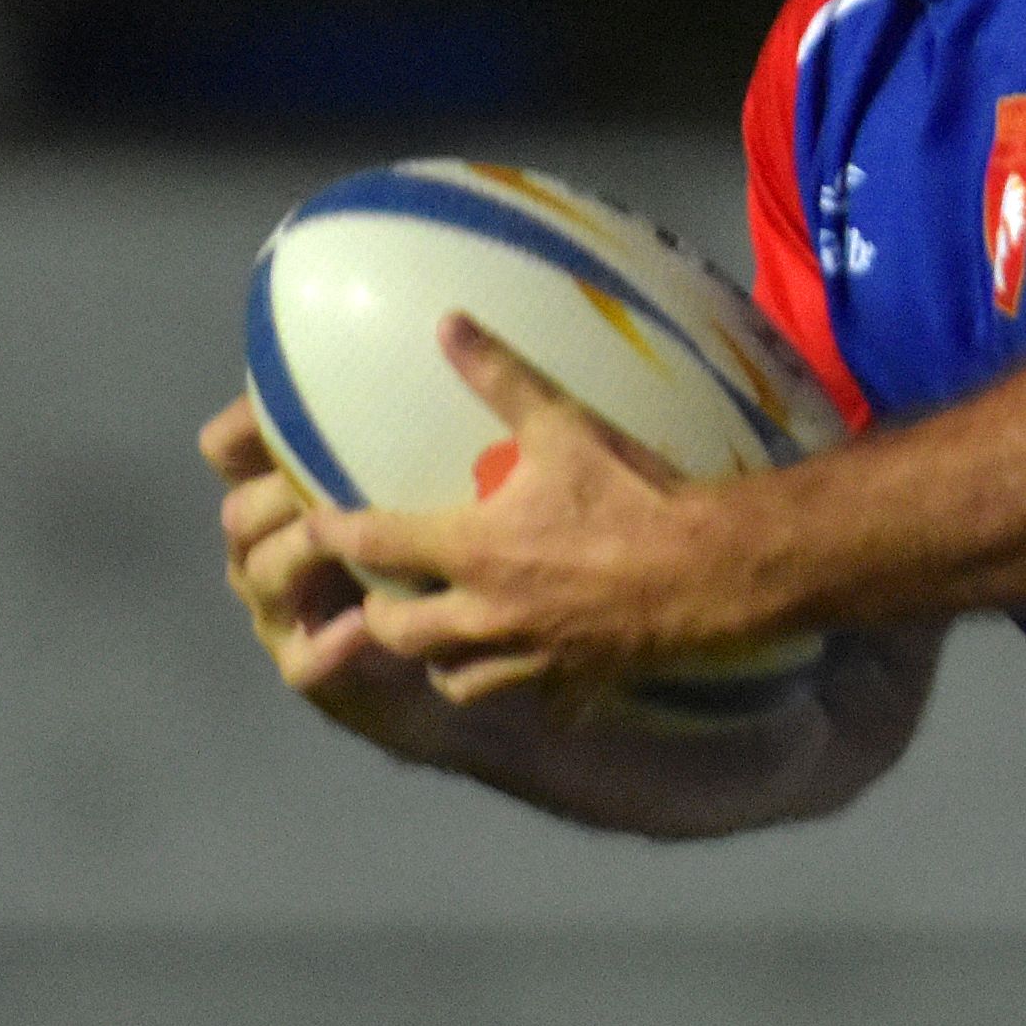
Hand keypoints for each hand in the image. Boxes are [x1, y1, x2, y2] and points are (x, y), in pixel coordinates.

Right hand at [201, 391, 459, 760]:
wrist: (461, 657)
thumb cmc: (442, 554)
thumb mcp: (432, 483)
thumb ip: (420, 426)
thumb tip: (452, 331)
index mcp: (284, 499)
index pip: (233, 454)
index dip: (240, 432)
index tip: (267, 408)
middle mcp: (269, 551)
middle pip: (241, 512)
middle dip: (274, 492)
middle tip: (318, 474)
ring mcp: (282, 613)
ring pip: (263, 575)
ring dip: (297, 553)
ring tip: (333, 535)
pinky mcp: (311, 670)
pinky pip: (304, 658)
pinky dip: (330, 640)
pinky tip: (364, 624)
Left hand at [282, 316, 733, 709]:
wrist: (711, 570)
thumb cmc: (635, 494)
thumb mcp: (564, 426)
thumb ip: (500, 376)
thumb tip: (448, 322)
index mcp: (474, 549)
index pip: (376, 543)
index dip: (334, 531)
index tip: (313, 521)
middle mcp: (488, 613)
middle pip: (398, 634)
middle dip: (380, 615)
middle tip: (384, 592)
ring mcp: (530, 656)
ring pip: (454, 681)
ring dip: (440, 660)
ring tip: (446, 636)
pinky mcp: (574, 682)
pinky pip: (534, 703)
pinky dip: (524, 690)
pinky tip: (534, 669)